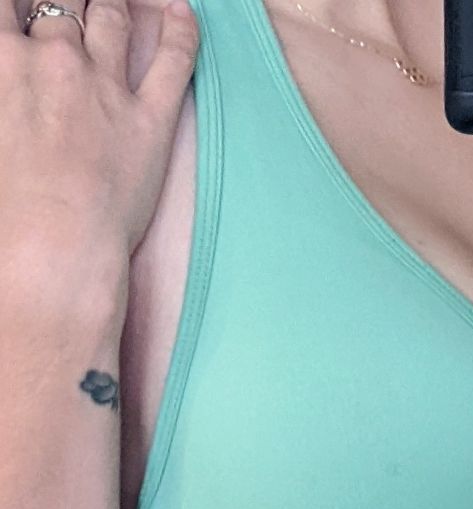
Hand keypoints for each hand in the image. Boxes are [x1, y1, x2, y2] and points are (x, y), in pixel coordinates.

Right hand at [1, 0, 198, 264]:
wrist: (53, 246)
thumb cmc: (6, 208)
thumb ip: (5, 88)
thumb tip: (15, 79)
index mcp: (3, 59)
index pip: (12, 1)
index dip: (26, 3)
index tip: (32, 10)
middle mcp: (55, 59)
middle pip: (64, 2)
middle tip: (75, 3)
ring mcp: (106, 87)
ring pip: (113, 16)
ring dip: (113, 0)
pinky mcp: (151, 120)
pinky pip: (174, 60)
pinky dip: (182, 28)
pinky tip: (182, 9)